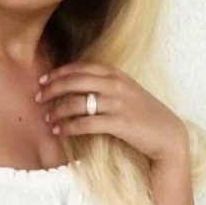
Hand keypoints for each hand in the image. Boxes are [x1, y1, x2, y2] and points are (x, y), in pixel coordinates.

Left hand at [35, 62, 187, 165]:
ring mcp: (118, 104)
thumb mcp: (127, 93)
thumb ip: (106, 86)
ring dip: (57, 111)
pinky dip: (69, 127)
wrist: (168, 136)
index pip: (81, 68)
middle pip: (74, 82)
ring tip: (47, 119)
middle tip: (37, 98)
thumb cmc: (144, 116)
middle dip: (52, 89)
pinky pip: (86, 123)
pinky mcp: (119, 123)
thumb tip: (77, 87)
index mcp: (117, 75)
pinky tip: (59, 131)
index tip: (43, 80)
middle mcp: (116, 85)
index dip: (58, 73)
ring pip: (77, 103)